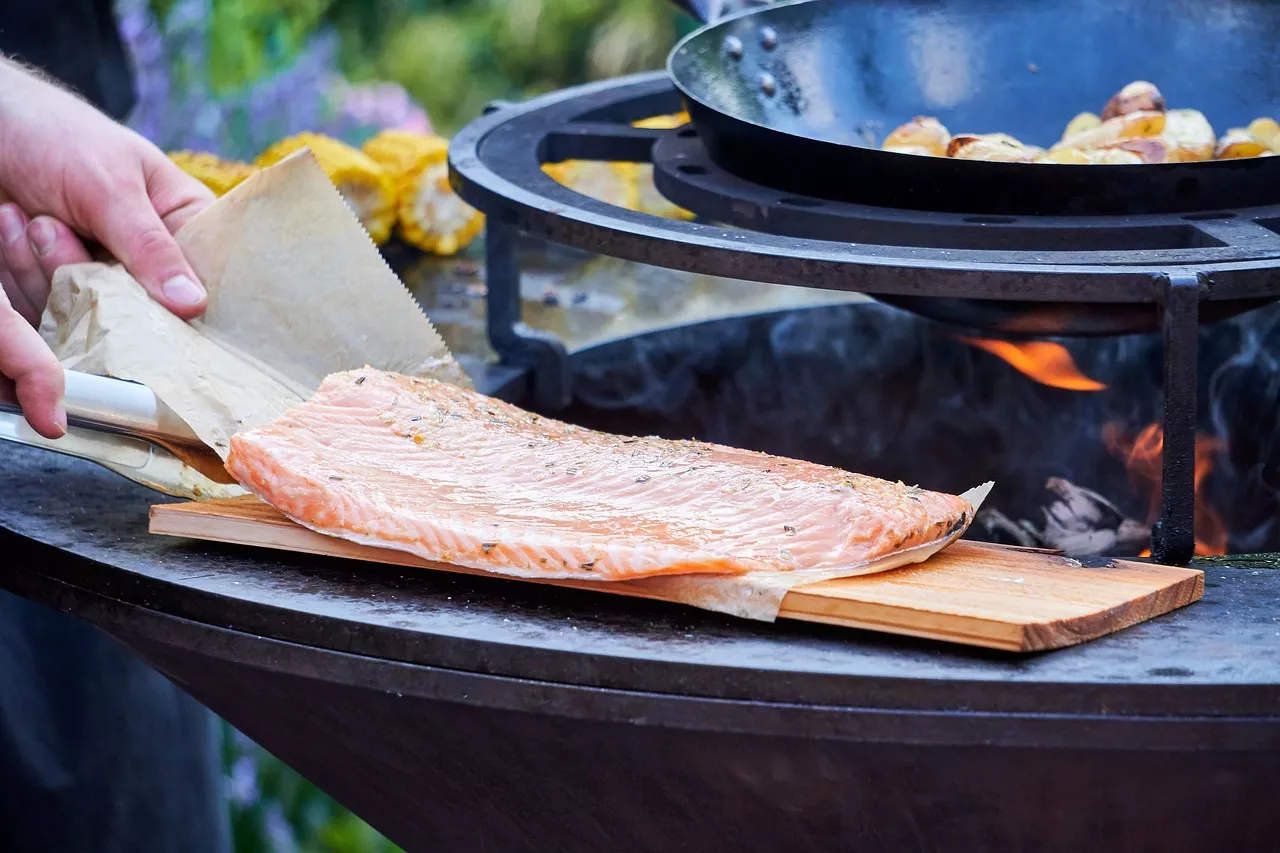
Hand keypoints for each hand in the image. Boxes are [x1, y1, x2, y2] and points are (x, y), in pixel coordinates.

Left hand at [0, 59, 215, 437]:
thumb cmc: (60, 137)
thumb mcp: (110, 186)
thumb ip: (150, 246)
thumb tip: (196, 305)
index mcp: (185, 228)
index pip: (210, 282)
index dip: (192, 302)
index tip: (159, 300)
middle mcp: (151, 264)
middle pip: (147, 311)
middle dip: (96, 279)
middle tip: (53, 227)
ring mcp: (107, 282)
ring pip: (94, 315)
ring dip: (48, 269)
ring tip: (31, 218)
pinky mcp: (64, 294)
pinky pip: (52, 312)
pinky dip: (25, 275)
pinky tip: (13, 228)